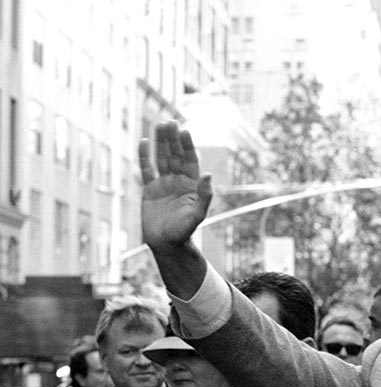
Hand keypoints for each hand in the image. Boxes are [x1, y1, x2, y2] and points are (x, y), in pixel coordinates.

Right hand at [139, 121, 212, 249]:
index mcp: (192, 186)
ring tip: (160, 124)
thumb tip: (208, 175)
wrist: (166, 244)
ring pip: (161, 158)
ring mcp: (164, 184)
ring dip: (161, 143)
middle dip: (173, 139)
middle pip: (175, 156)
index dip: (187, 146)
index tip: (184, 130)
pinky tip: (145, 142)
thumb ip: (204, 196)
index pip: (190, 161)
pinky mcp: (150, 190)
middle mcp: (178, 181)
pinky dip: (145, 156)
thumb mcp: (197, 215)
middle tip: (170, 122)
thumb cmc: (184, 231)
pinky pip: (147, 169)